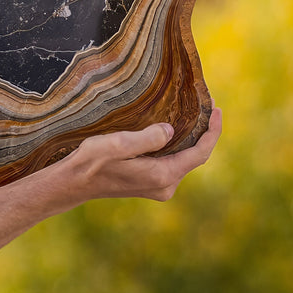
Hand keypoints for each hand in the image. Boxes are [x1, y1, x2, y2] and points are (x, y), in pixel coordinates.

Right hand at [55, 108, 222, 203]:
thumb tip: (170, 130)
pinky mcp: (152, 183)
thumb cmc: (93, 162)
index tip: (217, 110)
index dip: (212, 132)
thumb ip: (147, 138)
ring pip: (184, 158)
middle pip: (195, 156)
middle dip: (204, 132)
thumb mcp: (118, 144)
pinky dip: (179, 145)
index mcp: (162, 175)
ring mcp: (159, 186)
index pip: (199, 154)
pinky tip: (176, 129)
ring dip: (191, 138)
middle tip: (207, 105)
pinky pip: (174, 161)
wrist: (75, 183)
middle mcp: (165, 185)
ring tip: (195, 114)